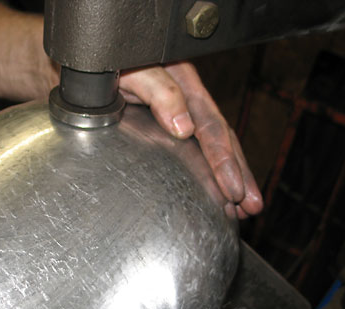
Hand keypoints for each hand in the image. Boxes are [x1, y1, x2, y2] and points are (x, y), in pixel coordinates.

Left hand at [119, 62, 262, 218]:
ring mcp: (181, 111)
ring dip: (231, 177)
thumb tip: (184, 127)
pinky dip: (209, 172)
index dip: (223, 160)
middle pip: (221, 139)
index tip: (232, 188)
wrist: (92, 64)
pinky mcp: (170, 123)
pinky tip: (216, 192)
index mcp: (184, 83)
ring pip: (213, 147)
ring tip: (244, 209)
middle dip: (238, 175)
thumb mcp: (134, 71)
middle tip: (252, 206)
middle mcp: (188, 98)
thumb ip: (160, 92)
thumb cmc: (111, 63)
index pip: (211, 127)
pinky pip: (196, 149)